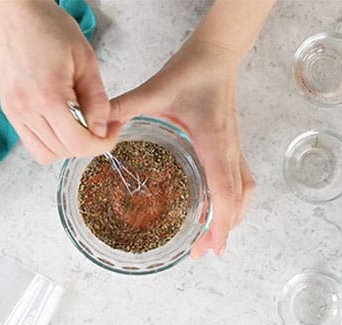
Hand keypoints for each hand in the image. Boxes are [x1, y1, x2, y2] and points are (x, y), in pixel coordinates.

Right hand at [0, 0, 118, 162]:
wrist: (7, 11)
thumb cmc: (44, 25)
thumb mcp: (84, 59)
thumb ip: (97, 99)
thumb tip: (103, 129)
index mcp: (47, 96)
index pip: (79, 144)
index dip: (103, 143)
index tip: (113, 130)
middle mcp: (26, 109)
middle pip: (65, 151)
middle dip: (89, 144)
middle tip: (103, 125)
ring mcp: (13, 111)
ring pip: (47, 153)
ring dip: (69, 145)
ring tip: (81, 123)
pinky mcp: (8, 110)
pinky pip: (32, 142)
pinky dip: (51, 141)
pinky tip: (63, 122)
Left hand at [111, 43, 253, 256]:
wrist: (218, 54)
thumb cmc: (193, 70)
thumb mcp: (155, 89)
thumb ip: (124, 107)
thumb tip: (98, 129)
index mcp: (214, 144)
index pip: (224, 193)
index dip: (220, 224)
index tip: (211, 247)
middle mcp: (230, 152)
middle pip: (237, 202)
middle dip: (222, 231)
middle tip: (202, 253)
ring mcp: (235, 149)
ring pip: (244, 194)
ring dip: (233, 218)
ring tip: (215, 238)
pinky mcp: (234, 145)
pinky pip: (242, 182)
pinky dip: (235, 202)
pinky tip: (224, 208)